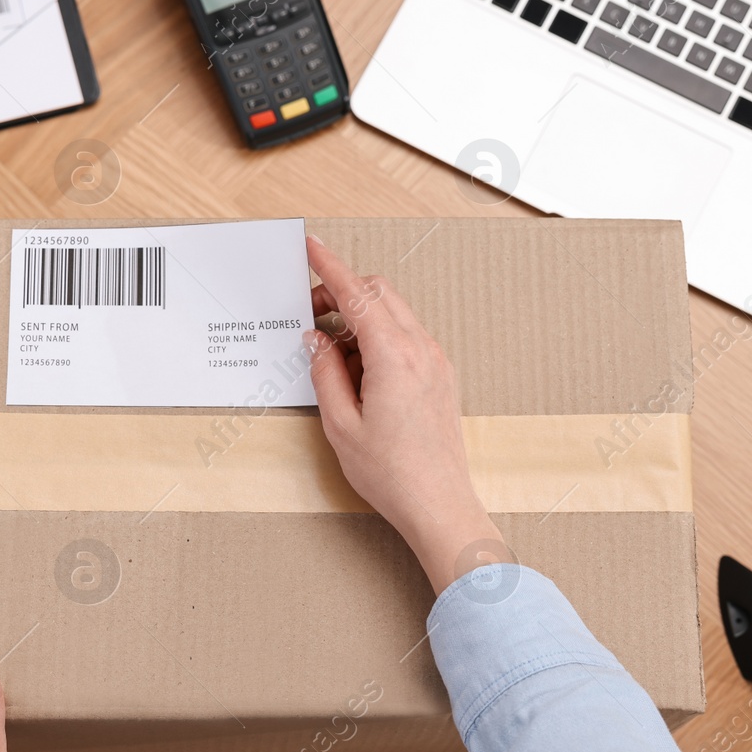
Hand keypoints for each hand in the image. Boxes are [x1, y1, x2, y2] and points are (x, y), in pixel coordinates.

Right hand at [303, 236, 507, 594]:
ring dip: (361, 317)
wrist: (439, 504)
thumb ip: (325, 372)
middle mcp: (421, 350)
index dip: (330, 266)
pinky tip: (358, 370)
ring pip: (394, 314)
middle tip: (311, 313)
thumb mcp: (341, 424)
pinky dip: (379, 337)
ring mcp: (435, 361)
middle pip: (379, 293)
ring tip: (332, 353)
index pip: (357, 294)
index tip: (312, 246)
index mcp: (394, 356)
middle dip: (343, 291)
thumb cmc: (393, 474)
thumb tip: (316, 339)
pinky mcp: (440, 375)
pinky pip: (407, 336)